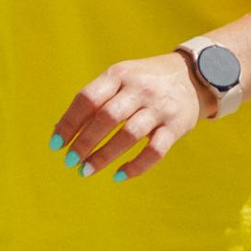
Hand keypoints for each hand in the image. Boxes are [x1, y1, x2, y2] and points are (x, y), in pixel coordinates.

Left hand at [50, 51, 206, 181]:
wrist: (194, 75)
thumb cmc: (145, 81)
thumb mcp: (120, 78)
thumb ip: (95, 100)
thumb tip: (60, 131)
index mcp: (119, 75)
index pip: (88, 98)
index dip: (69, 123)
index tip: (56, 144)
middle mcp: (140, 89)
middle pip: (107, 118)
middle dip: (84, 142)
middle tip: (71, 161)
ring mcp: (160, 107)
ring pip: (129, 135)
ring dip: (104, 156)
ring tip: (86, 171)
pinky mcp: (177, 126)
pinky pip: (155, 151)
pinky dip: (136, 166)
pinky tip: (118, 175)